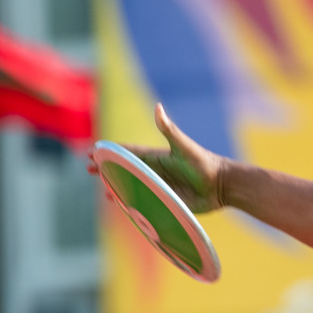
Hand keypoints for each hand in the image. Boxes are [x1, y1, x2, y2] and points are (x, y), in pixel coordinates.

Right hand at [88, 103, 226, 213]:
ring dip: (116, 187)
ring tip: (103, 189)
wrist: (223, 186)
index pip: (127, 153)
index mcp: (156, 157)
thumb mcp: (184, 147)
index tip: (92, 151)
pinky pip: (144, 203)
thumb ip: (169, 130)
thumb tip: (158, 107)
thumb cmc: (204, 164)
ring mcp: (160, 187)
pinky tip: (121, 205)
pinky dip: (131, 203)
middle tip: (89, 170)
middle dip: (107, 169)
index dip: (110, 152)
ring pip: (132, 187)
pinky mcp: (166, 201)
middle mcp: (155, 172)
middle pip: (125, 170)